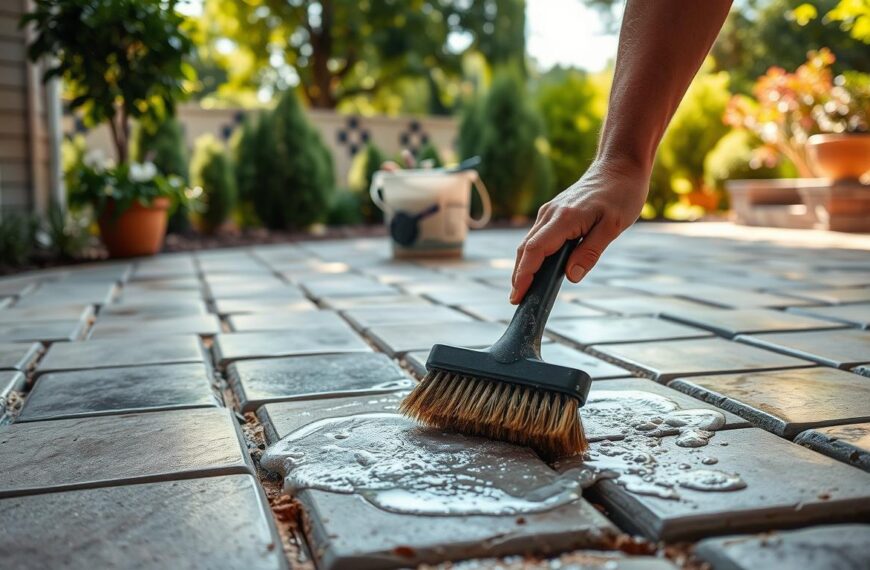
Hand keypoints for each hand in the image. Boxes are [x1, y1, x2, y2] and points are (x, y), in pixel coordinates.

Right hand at [510, 158, 648, 303]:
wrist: (620, 165)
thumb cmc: (621, 194)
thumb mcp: (613, 226)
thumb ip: (590, 252)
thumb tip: (570, 276)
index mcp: (564, 218)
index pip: (535, 250)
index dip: (524, 275)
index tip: (518, 296)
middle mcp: (551, 214)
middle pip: (526, 249)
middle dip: (519, 276)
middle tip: (517, 301)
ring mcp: (550, 212)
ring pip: (529, 243)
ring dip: (524, 266)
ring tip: (524, 290)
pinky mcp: (553, 212)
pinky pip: (538, 236)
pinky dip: (533, 255)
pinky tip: (537, 268)